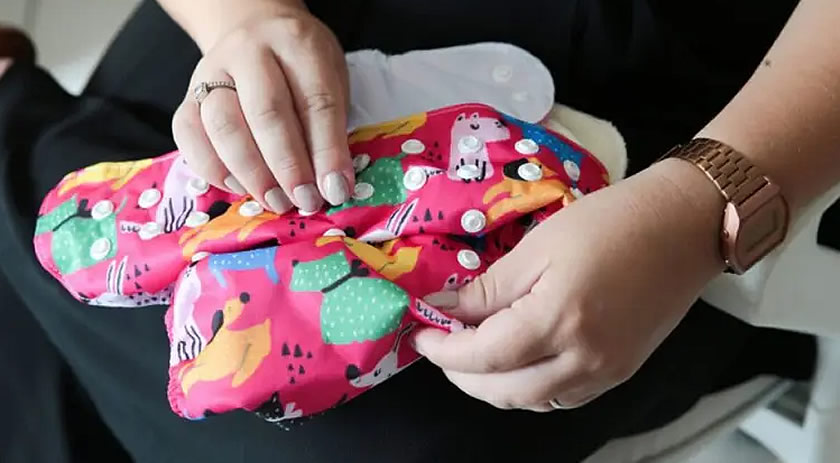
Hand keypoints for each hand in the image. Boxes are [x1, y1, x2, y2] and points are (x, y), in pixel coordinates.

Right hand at [172, 2, 352, 213]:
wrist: (254, 30)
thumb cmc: (301, 66)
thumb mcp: (331, 80)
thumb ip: (331, 127)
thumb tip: (331, 185)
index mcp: (296, 43)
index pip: (316, 100)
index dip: (328, 152)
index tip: (335, 190)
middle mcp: (249, 51)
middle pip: (266, 112)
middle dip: (288, 166)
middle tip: (304, 201)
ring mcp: (211, 71)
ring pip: (222, 124)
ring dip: (251, 172)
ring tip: (275, 200)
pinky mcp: (187, 95)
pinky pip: (188, 133)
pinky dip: (213, 168)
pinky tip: (239, 188)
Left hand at [412, 160, 725, 410]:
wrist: (685, 225)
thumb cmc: (612, 222)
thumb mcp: (538, 247)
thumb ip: (488, 288)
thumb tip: (445, 309)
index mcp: (559, 321)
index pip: (483, 356)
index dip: (444, 350)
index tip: (422, 335)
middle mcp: (584, 360)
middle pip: (505, 392)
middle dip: (463, 375)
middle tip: (442, 346)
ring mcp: (607, 372)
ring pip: (533, 402)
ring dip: (495, 386)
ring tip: (474, 354)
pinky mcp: (622, 372)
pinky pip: (563, 397)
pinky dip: (530, 388)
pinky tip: (518, 362)